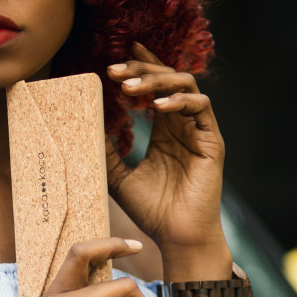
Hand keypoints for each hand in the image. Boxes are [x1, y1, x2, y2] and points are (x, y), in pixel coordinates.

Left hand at [105, 43, 225, 253]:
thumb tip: (85, 127)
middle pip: (168, 79)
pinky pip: (201, 107)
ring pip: (185, 85)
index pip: (155, 87)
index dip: (141, 67)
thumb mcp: (118, 178)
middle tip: (114, 71)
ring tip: (129, 88)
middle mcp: (182, 125)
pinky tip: (156, 108)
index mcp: (164, 130)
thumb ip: (106, 152)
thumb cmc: (151, 211)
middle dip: (141, 70)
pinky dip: (179, 101)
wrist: (176, 237)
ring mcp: (199, 130)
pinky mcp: (212, 140)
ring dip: (156, 81)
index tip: (116, 59)